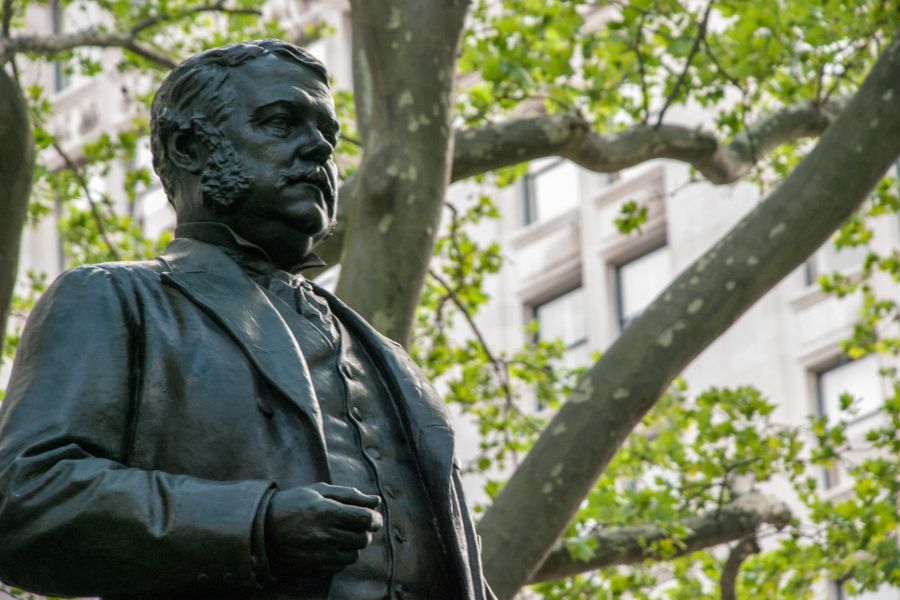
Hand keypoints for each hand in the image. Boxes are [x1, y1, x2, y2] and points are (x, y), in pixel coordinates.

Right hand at [264, 483, 381, 576]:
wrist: (260, 530)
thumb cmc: (291, 504)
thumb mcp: (318, 491)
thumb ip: (350, 495)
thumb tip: (376, 501)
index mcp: (327, 512)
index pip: (365, 519)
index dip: (374, 518)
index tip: (373, 517)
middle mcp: (326, 535)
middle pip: (363, 538)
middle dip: (363, 531)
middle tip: (354, 525)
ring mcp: (320, 555)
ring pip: (354, 554)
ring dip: (353, 545)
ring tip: (339, 535)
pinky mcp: (315, 568)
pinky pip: (341, 565)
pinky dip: (341, 556)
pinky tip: (330, 546)